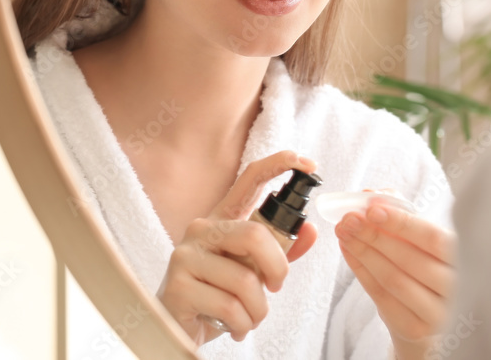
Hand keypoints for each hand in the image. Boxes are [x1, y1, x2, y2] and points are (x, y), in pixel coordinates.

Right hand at [155, 150, 318, 345]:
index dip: (278, 165)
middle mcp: (202, 229)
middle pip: (255, 235)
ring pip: (245, 281)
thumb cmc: (218, 294)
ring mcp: (186, 255)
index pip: (249, 180)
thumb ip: (280, 251)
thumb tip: (312, 231)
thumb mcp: (252, 270)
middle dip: (277, 269)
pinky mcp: (178, 285)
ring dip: (257, 310)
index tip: (308, 163)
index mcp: (222, 219)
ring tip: (248, 317)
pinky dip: (242, 324)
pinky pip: (230, 307)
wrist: (181, 327)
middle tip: (275, 287)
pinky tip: (233, 327)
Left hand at [335, 198, 456, 356]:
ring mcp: (438, 312)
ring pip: (393, 279)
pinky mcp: (416, 328)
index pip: (433, 238)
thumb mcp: (420, 236)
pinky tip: (349, 251)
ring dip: (363, 252)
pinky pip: (381, 296)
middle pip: (409, 260)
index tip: (372, 209)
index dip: (401, 223)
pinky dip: (361, 270)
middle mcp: (457, 287)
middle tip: (348, 219)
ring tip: (344, 232)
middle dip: (373, 235)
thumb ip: (399, 209)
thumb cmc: (426, 263)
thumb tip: (371, 193)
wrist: (430, 312)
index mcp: (465, 256)